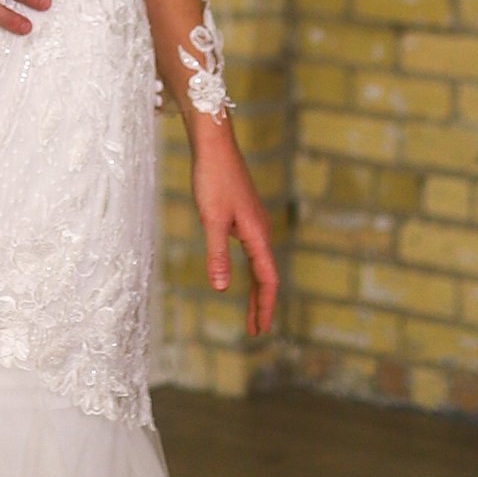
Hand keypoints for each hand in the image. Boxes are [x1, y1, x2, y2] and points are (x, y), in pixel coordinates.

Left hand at [192, 127, 277, 339]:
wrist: (215, 146)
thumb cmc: (212, 179)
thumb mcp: (210, 219)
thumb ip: (216, 254)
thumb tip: (220, 288)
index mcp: (257, 235)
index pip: (266, 280)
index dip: (264, 307)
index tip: (259, 330)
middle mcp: (260, 231)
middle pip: (266, 276)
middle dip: (260, 305)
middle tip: (255, 331)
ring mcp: (254, 224)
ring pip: (260, 265)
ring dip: (256, 290)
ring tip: (251, 313)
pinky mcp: (245, 217)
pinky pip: (253, 253)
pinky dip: (251, 272)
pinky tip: (243, 276)